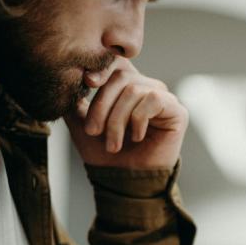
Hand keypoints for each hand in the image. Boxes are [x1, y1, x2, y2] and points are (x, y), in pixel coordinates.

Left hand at [63, 57, 187, 169]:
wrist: (125, 182)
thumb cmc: (105, 155)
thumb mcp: (82, 124)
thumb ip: (74, 101)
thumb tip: (69, 82)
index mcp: (126, 87)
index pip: (115, 62)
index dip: (101, 68)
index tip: (87, 83)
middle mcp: (146, 88)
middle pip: (121, 76)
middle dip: (103, 105)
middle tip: (93, 132)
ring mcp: (163, 99)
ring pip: (134, 90)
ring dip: (117, 119)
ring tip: (113, 144)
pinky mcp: (177, 111)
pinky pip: (153, 99)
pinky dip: (138, 119)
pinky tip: (136, 137)